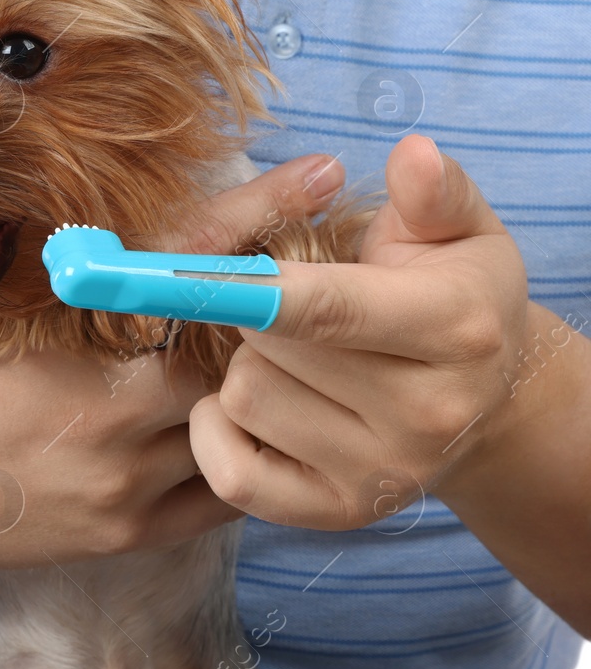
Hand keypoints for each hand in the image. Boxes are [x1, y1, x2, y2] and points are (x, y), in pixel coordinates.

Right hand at [0, 153, 346, 565]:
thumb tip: (39, 153)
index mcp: (67, 337)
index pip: (190, 262)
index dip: (260, 211)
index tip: (321, 174)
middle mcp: (109, 415)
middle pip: (236, 352)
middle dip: (265, 310)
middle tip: (298, 276)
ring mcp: (119, 485)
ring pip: (234, 427)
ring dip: (250, 384)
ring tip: (271, 352)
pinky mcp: (115, 535)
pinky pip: (215, 495)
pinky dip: (230, 450)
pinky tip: (219, 419)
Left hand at [190, 134, 543, 528]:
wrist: (486, 407)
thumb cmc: (453, 301)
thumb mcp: (460, 234)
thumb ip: (434, 193)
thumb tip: (414, 154)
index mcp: (454, 330)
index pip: (327, 307)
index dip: (246, 287)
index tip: (181, 273)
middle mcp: (427, 413)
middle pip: (265, 350)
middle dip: (254, 317)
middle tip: (288, 313)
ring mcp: (383, 474)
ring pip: (242, 401)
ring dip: (242, 370)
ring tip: (288, 361)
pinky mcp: (337, 514)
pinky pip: (231, 473)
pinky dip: (219, 434)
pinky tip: (253, 410)